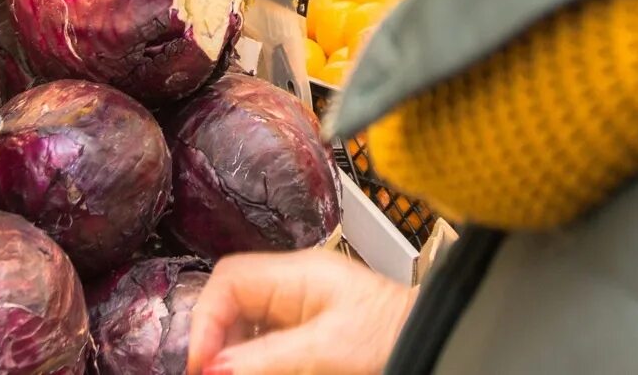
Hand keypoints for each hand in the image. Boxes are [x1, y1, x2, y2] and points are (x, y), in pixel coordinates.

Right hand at [187, 249, 415, 374]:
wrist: (436, 342)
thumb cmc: (395, 337)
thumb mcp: (326, 352)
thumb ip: (268, 360)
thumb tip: (214, 368)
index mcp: (298, 273)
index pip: (229, 281)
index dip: (206, 320)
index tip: (201, 364)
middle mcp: (295, 284)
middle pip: (232, 302)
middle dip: (216, 340)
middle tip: (212, 374)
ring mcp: (303, 307)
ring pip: (245, 325)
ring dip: (234, 354)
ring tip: (232, 374)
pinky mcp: (311, 332)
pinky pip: (266, 340)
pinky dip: (255, 360)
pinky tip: (256, 371)